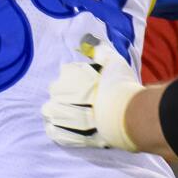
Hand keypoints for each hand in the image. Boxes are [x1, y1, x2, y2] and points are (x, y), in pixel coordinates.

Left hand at [42, 36, 142, 151]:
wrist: (127, 115)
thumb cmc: (120, 87)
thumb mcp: (114, 62)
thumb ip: (102, 52)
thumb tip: (92, 44)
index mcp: (69, 73)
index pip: (66, 72)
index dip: (75, 79)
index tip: (87, 85)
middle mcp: (60, 90)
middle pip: (55, 91)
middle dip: (64, 95)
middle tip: (80, 102)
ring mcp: (59, 113)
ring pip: (50, 110)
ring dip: (58, 112)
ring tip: (72, 116)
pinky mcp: (64, 133)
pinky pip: (53, 130)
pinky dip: (57, 130)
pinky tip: (68, 129)